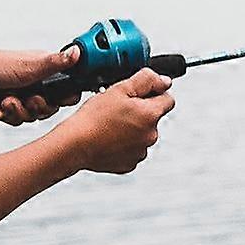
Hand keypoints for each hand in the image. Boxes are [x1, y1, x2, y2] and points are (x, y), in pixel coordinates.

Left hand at [0, 46, 78, 125]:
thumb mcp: (29, 66)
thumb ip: (56, 63)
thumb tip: (79, 52)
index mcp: (43, 69)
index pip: (66, 90)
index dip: (63, 99)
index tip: (56, 100)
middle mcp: (34, 81)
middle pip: (49, 107)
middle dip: (37, 109)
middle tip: (27, 100)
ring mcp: (21, 93)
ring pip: (32, 115)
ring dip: (19, 112)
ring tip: (6, 102)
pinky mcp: (9, 103)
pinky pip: (16, 119)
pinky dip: (8, 116)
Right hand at [59, 69, 175, 173]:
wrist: (77, 144)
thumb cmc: (95, 116)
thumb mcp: (120, 88)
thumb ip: (146, 80)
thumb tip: (165, 81)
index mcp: (151, 115)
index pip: (168, 99)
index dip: (154, 92)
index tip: (139, 93)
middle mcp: (151, 136)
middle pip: (153, 117)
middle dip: (140, 111)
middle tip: (118, 107)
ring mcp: (141, 152)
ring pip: (142, 134)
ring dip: (132, 127)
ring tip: (111, 124)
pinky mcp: (130, 163)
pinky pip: (132, 149)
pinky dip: (124, 143)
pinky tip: (109, 138)